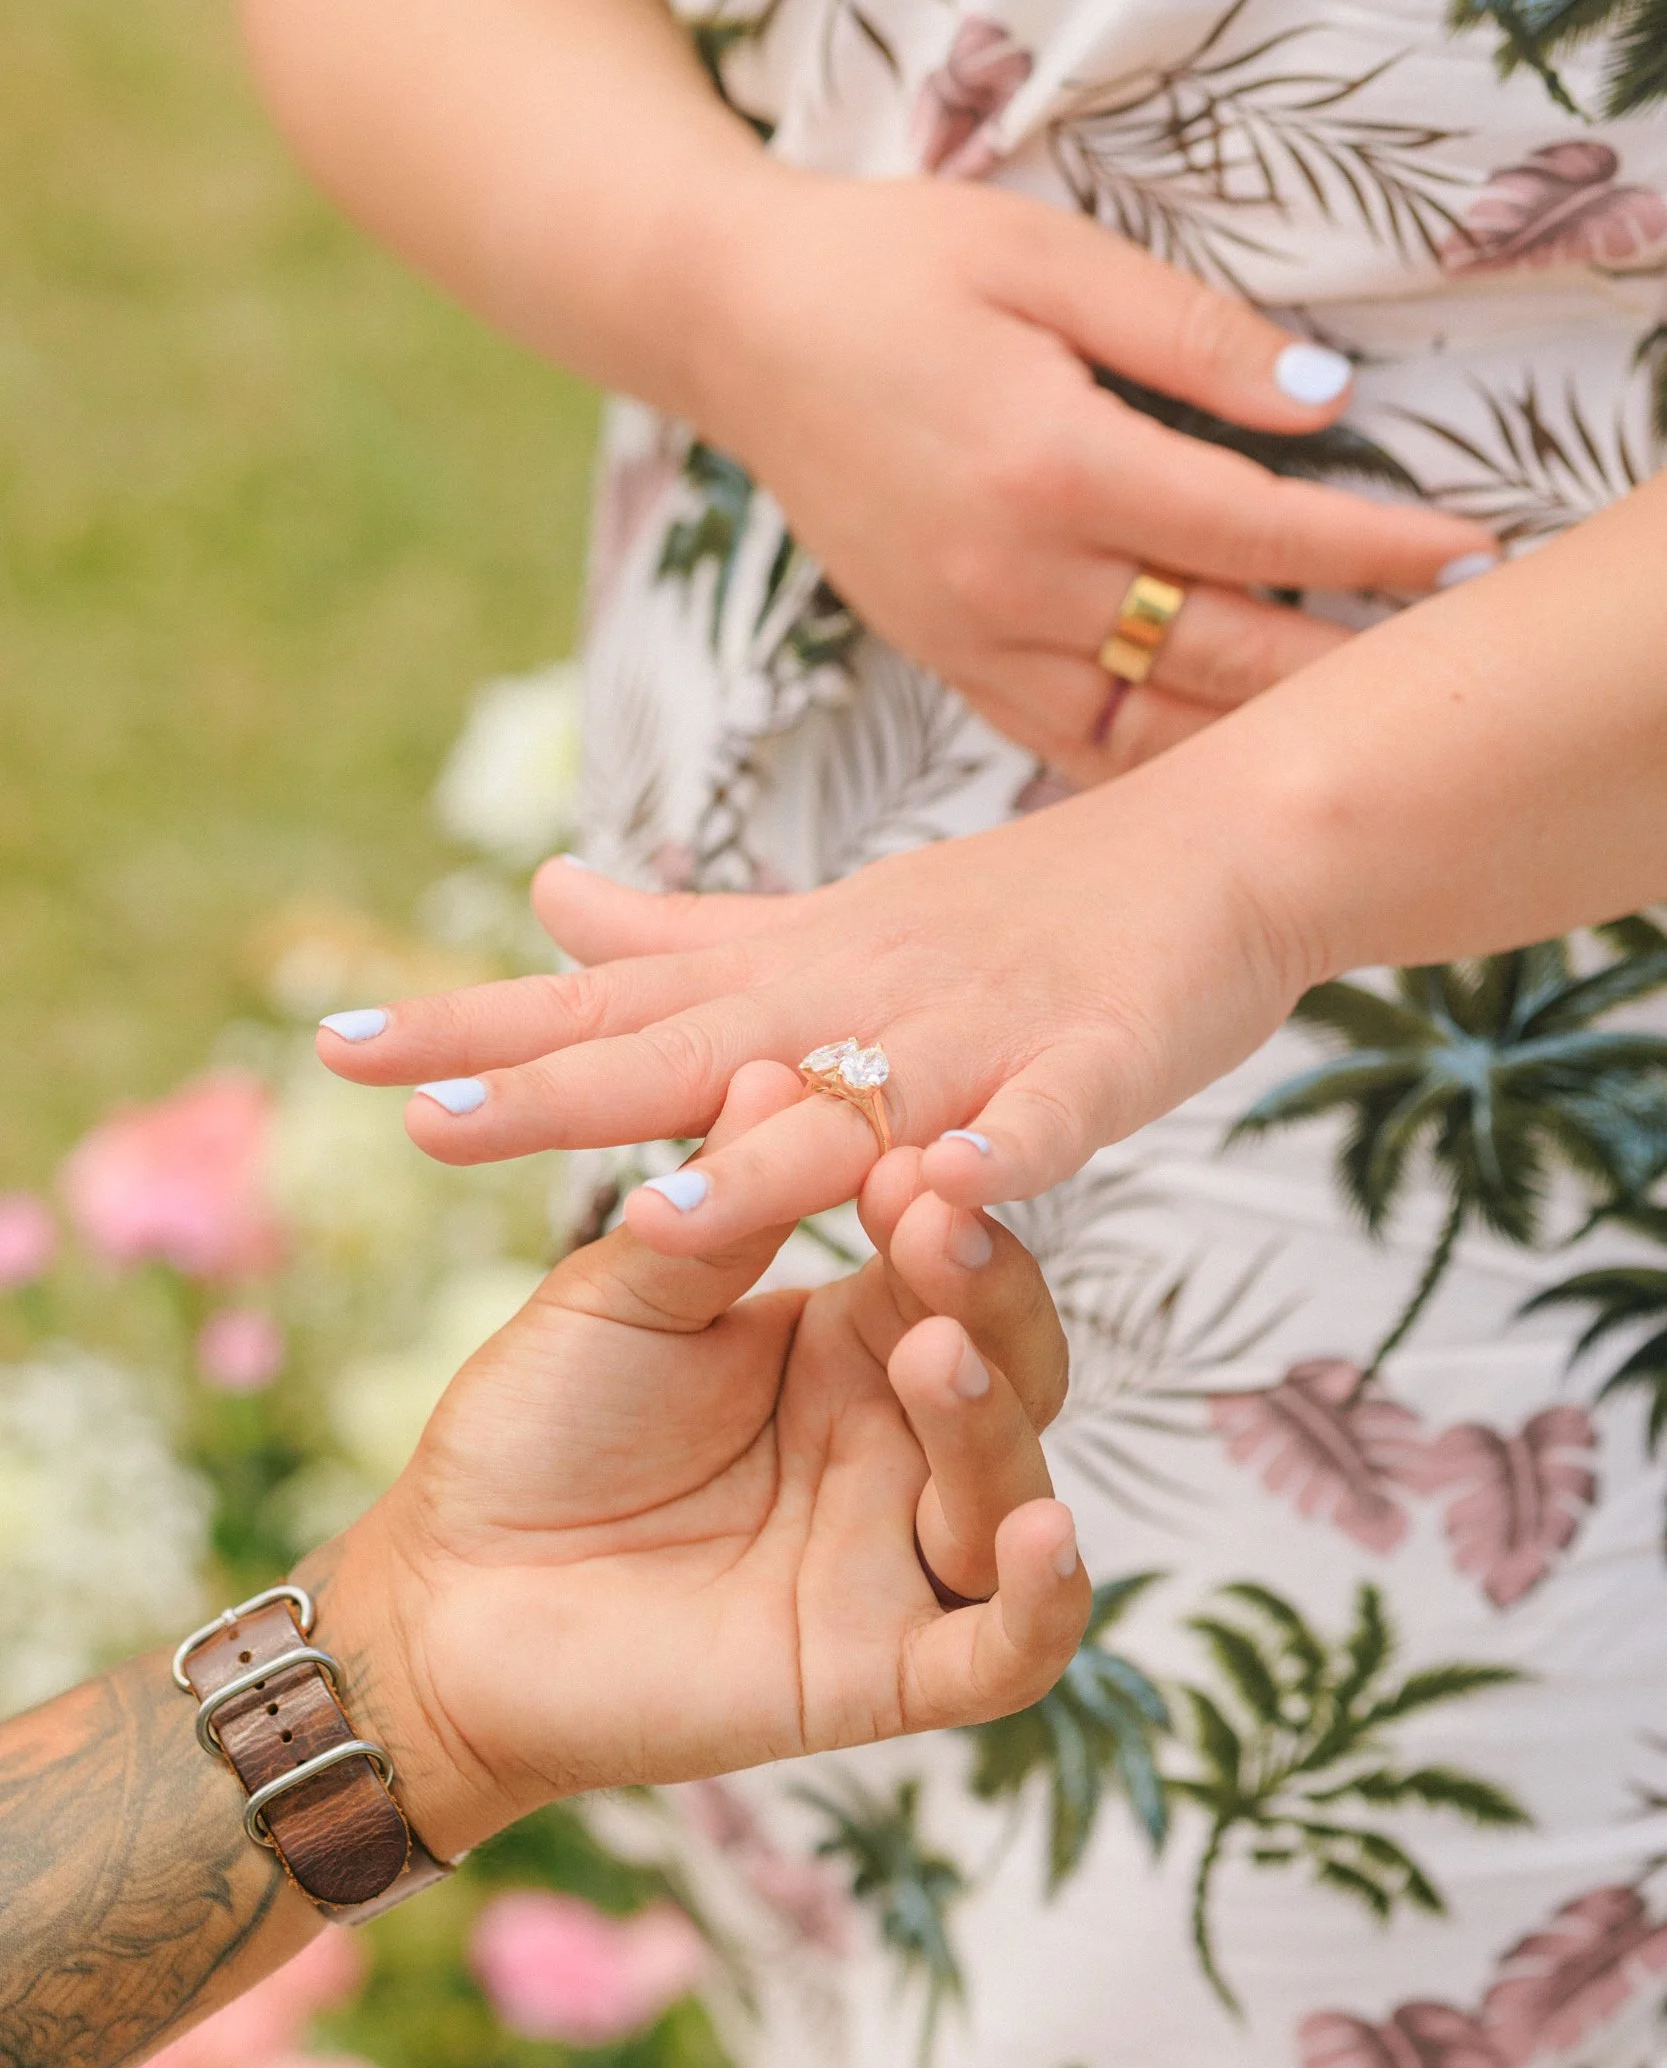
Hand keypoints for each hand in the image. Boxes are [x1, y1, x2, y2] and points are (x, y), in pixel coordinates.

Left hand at [316, 728, 1309, 1248]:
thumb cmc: (1018, 905)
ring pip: (851, 1101)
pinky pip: (1040, 1122)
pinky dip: (999, 1154)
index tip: (341, 1045)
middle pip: (683, 1052)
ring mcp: (968, 1036)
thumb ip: (686, 930)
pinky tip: (947, 1193)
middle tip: (415, 1115)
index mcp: (787, 979)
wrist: (1214, 847)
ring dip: (755, 1156)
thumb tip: (545, 892)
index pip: (607, 1006)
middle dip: (552, 1089)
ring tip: (647, 1219)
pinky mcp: (1088, 1066)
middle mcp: (851, 1001)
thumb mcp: (826, 917)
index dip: (481, 1028)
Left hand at [323, 1063, 1088, 1859]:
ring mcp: (895, 1558)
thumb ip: (716, 1209)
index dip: (940, 1213)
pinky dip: (1046, 1600)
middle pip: (1011, 1364)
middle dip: (990, 1291)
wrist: (447, 1597)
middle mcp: (894, 1443)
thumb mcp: (624, 1299)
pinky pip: (1006, 1650)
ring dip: (994, 1417)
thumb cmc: (533, 1431)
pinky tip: (1044, 1534)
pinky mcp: (880, 1672)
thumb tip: (778, 1072)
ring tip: (936, 1353)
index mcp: (847, 1343)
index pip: (943, 1264)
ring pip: (1012, 1488)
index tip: (906, 1158)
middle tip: (938, 1229)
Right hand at [696, 171, 1492, 780]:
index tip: (1465, 553)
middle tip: (1442, 658)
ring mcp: (970, 635)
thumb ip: (1190, 331)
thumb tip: (1325, 394)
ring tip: (1352, 721)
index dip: (1373, 546)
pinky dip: (1155, 758)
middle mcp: (1010, 575)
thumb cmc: (895, 267)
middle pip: (1216, 649)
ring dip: (1256, 730)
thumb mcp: (1048, 253)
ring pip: (1146, 724)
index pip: (1253, 529)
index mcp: (1049, 464)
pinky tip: (1221, 754)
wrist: (738, 331)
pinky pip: (1068, 741)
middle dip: (1342, 656)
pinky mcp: (945, 661)